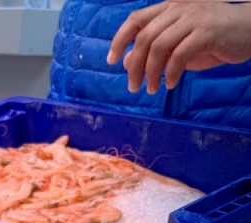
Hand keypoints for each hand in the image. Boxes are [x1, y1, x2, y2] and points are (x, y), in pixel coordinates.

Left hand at [107, 1, 250, 93]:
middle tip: (133, 87)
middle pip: (144, 37)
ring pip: (159, 46)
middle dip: (134, 66)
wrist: (249, 30)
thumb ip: (155, 51)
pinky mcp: (207, 31)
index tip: (111, 61)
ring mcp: (194, 17)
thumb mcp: (179, 46)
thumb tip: (128, 62)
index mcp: (170, 7)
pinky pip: (179, 55)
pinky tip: (171, 84)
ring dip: (150, 72)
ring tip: (152, 89)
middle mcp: (180, 7)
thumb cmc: (213, 39)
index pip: (136, 19)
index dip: (120, 40)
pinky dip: (171, 73)